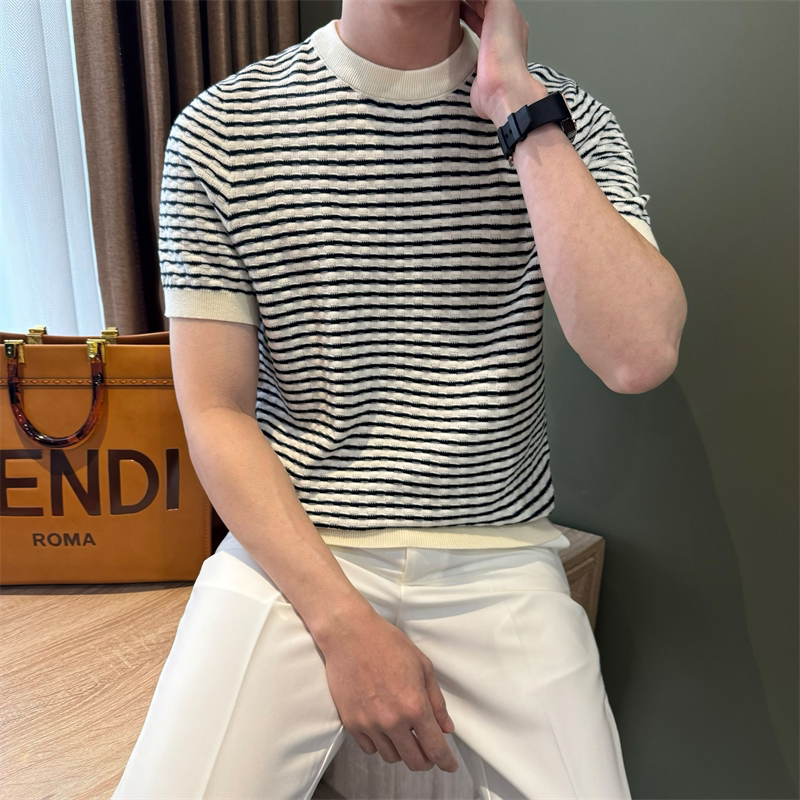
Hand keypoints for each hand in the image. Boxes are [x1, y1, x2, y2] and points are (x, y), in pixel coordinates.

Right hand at [320, 609, 458, 772]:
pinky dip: (380, 744)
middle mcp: (393, 720)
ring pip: (391, 757)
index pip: (435, 748)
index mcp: (415, 705)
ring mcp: (370, 724)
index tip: (449, 765)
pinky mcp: (351, 722)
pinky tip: (383, 729)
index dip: (446, 762)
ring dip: (402, 751)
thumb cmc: (388, 644)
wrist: (350, 634)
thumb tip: (446, 728)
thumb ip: (436, 701)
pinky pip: (369, 748)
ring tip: (404, 734)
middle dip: (426, 760)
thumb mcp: (422, 666)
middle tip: (428, 751)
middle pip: (414, 761)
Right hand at [459, 0, 546, 125]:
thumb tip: (480, 0)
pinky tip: (456, 33)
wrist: (501, 90)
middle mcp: (505, 32)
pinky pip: (473, 43)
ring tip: (452, 8)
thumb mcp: (500, 7)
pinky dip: (465, 33)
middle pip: (485, 8)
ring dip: (467, 14)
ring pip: (480, 24)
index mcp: (511, 16)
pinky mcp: (483, 65)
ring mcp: (494, 50)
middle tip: (453, 2)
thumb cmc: (504, 54)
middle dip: (471, 1)